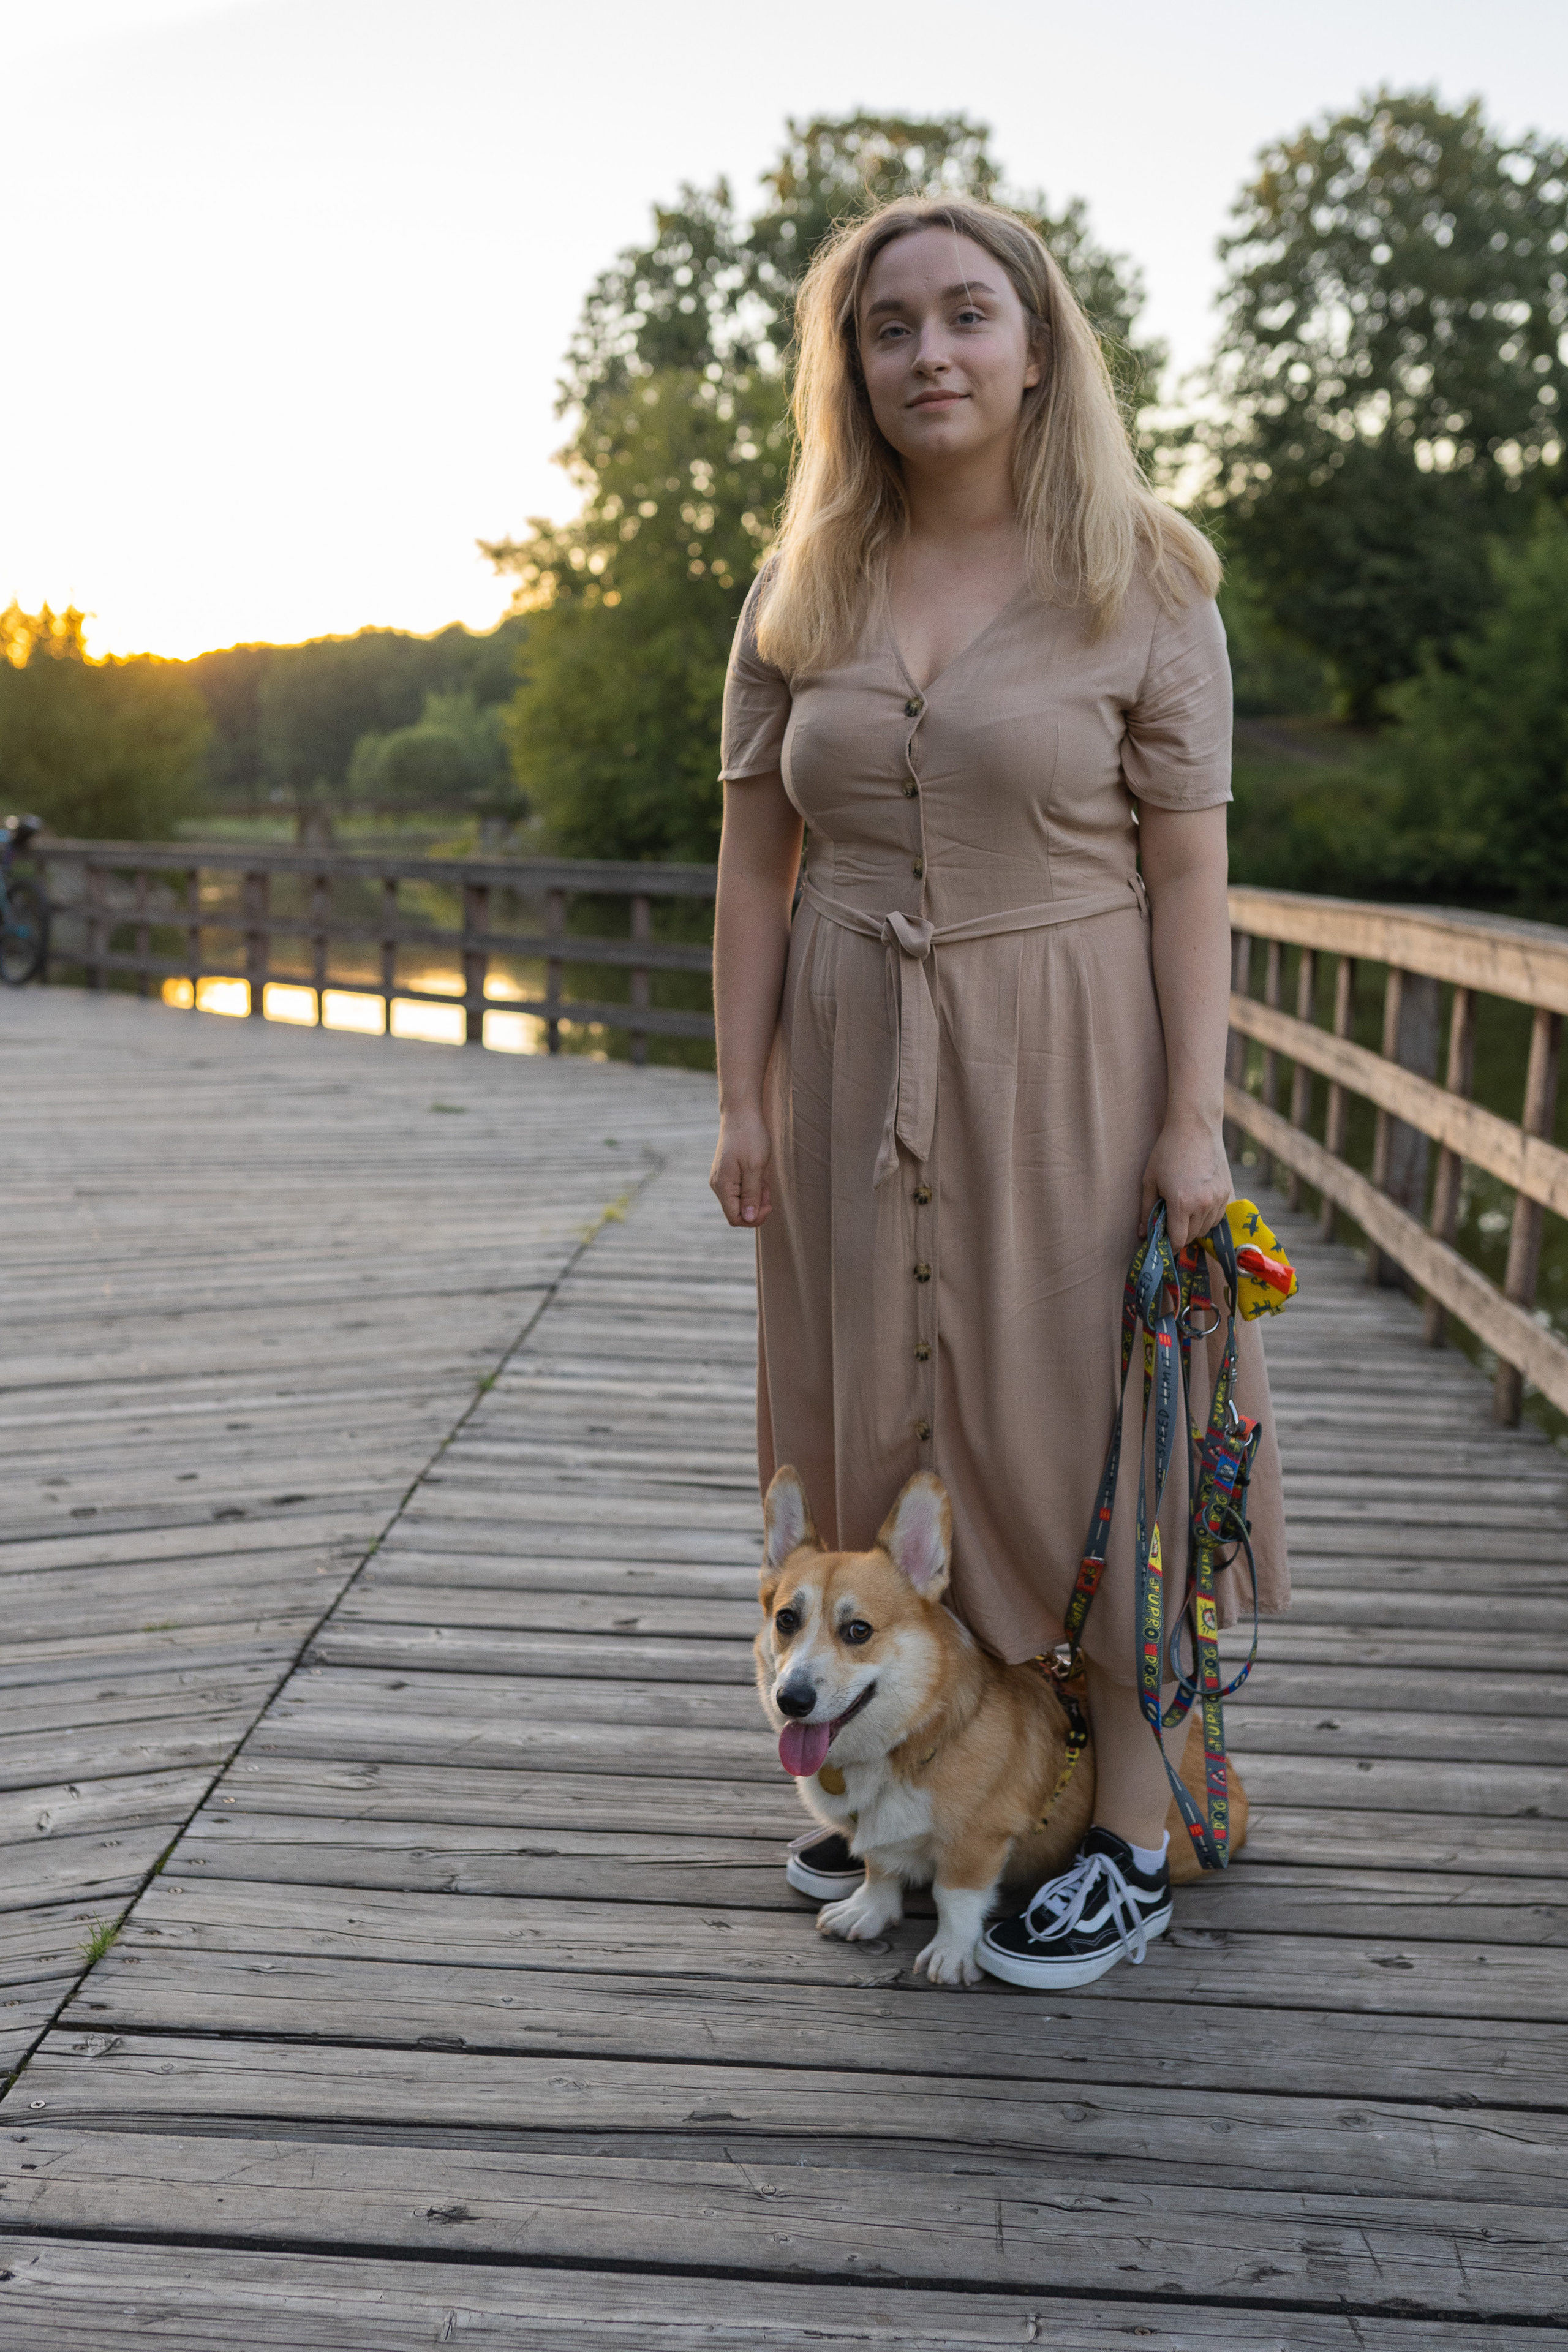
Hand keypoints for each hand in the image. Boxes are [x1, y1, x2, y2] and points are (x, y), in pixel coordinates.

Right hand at [710, 1106, 773, 1227]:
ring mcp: (723, 1178)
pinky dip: (753, 1186)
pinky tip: (760, 1173)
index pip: (735, 1218)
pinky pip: (741, 1189)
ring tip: (765, 1178)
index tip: (769, 1203)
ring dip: (757, 1195)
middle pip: (738, 1211)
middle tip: (768, 1188)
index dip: (754, 1218)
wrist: (741, 1113)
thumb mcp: (755, 1168)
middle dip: (757, 1205)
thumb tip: (747, 1219)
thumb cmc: (749, 1137)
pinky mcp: (729, 1172)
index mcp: (723, 1186)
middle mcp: (719, 1185)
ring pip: (741, 1201)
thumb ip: (751, 1195)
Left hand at [1139, 1111, 1230, 1250]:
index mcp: (1181, 1204)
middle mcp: (1202, 1205)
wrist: (1196, 1127)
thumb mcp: (1150, 1180)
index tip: (1163, 1241)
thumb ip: (1146, 1210)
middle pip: (1192, 1236)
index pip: (1178, 1240)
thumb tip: (1142, 1234)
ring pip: (1207, 1229)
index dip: (1169, 1245)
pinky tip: (1197, 1206)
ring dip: (1194, 1228)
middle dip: (1180, 1236)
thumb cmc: (1167, 1151)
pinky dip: (1207, 1218)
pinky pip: (1217, 1217)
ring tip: (1183, 1214)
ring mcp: (1218, 1199)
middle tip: (1170, 1226)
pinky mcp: (1227, 1192)